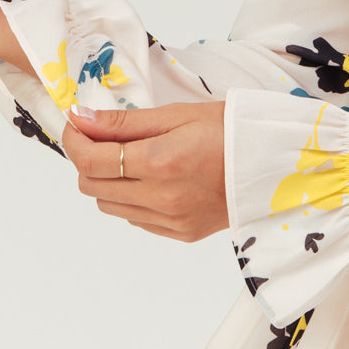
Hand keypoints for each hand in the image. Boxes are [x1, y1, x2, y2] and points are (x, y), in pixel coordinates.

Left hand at [63, 101, 227, 241]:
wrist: (274, 164)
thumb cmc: (229, 129)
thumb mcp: (176, 114)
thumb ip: (124, 122)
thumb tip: (81, 119)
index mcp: (160, 163)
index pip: (90, 161)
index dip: (73, 141)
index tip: (75, 124)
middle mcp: (161, 198)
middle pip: (92, 186)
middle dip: (87, 159)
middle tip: (101, 136)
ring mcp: (170, 221)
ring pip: (109, 205)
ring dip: (107, 180)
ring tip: (130, 156)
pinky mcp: (179, 233)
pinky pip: (135, 218)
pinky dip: (130, 197)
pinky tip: (151, 177)